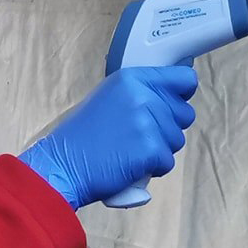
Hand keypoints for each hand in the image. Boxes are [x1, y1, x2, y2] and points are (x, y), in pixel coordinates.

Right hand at [18, 66, 197, 209]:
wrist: (62, 165)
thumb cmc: (81, 137)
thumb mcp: (108, 99)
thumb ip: (139, 94)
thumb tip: (170, 97)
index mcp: (131, 79)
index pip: (184, 79)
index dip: (180, 95)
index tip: (171, 104)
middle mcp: (142, 96)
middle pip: (185, 113)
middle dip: (167, 128)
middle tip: (138, 136)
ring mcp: (147, 122)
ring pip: (177, 140)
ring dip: (159, 150)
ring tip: (129, 151)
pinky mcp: (150, 149)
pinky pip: (167, 161)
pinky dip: (152, 169)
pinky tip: (129, 165)